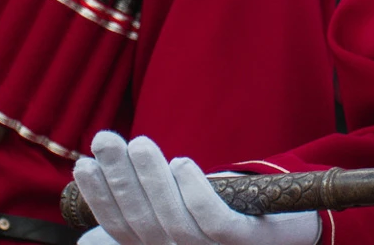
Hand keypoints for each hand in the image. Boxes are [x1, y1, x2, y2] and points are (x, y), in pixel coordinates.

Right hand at [72, 132, 319, 244]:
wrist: (290, 223)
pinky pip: (215, 221)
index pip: (123, 229)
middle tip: (105, 139)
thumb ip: (141, 223)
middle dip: (120, 180)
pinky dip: (195, 193)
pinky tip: (182, 164)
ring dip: (153, 179)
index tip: (83, 163)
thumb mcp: (178, 217)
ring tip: (139, 143)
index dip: (101, 198)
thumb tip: (88, 241)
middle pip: (144, 222)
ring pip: (175, 220)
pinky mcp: (247, 240)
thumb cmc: (226, 216)